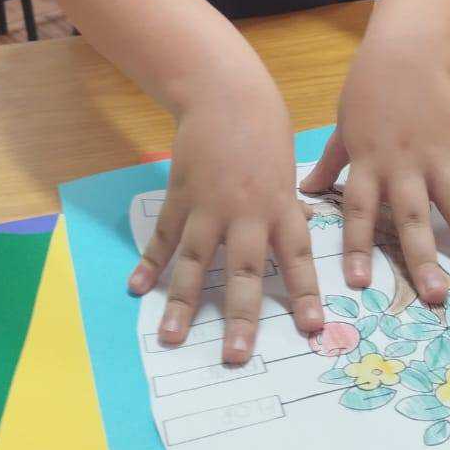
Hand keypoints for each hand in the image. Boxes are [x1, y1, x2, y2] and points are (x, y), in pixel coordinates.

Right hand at [128, 74, 322, 363]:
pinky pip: (164, 237)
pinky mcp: (180, 196)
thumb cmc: (264, 126)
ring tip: (171, 339)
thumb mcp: (286, 165)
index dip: (305, 292)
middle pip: (244, 270)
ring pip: (196, 262)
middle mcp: (246, 212)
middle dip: (240, 315)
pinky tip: (136, 288)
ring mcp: (209, 206)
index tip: (313, 328)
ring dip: (183, 303)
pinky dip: (149, 263)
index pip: (297, 257)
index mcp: (280, 205)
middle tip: (235, 356)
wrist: (224, 93)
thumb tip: (306, 223)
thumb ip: (290, 201)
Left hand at [300, 41, 449, 303]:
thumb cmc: (367, 92)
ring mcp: (438, 158)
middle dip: (424, 258)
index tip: (359, 283)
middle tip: (436, 297)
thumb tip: (304, 192)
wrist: (405, 54)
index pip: (358, 210)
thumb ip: (330, 164)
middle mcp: (403, 166)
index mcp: (368, 163)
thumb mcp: (342, 128)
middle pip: (413, 217)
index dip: (357, 247)